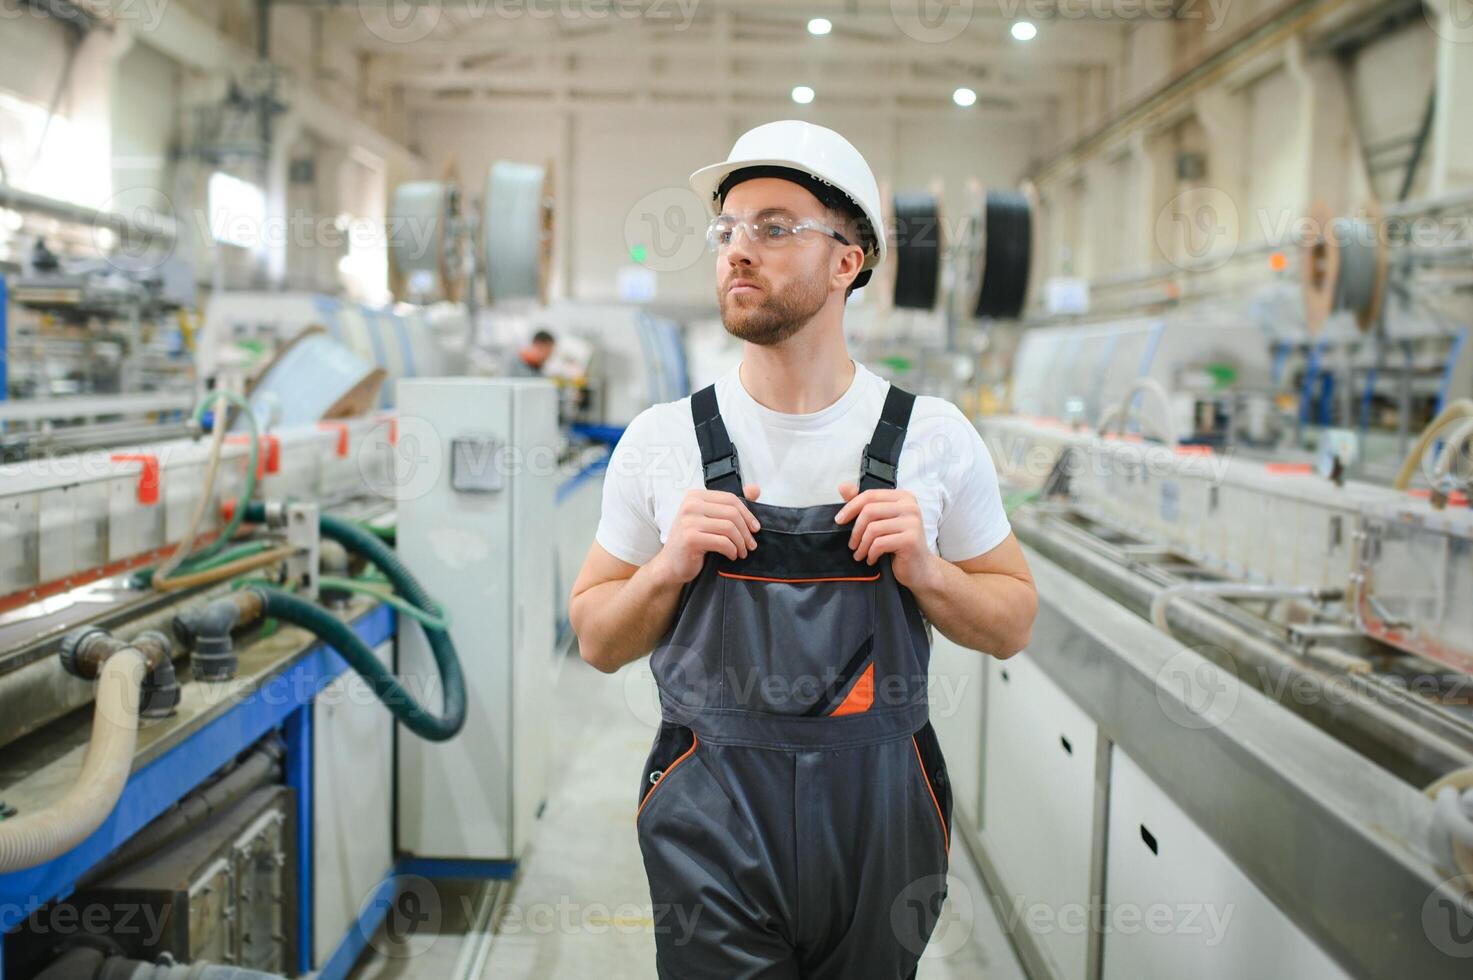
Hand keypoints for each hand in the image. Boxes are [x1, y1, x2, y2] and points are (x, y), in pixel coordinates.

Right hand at [647, 484, 761, 586]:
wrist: (671, 564)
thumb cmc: (692, 542)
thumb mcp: (710, 519)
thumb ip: (731, 505)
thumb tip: (755, 489)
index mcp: (695, 496)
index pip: (730, 498)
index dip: (747, 514)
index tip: (755, 528)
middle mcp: (690, 505)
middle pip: (731, 513)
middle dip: (746, 531)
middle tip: (751, 544)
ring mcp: (689, 521)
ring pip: (729, 528)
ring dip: (740, 543)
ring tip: (742, 552)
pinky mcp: (691, 538)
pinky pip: (722, 542)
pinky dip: (732, 550)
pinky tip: (732, 556)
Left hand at [834, 482, 939, 590]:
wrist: (919, 567)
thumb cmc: (899, 544)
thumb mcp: (881, 521)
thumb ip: (864, 504)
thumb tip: (843, 486)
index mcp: (902, 497)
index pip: (870, 495)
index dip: (850, 507)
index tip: (839, 520)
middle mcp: (910, 506)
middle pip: (869, 511)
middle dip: (855, 530)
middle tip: (852, 544)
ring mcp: (912, 522)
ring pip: (873, 529)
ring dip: (862, 545)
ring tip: (860, 554)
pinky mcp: (911, 539)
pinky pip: (880, 544)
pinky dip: (871, 553)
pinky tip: (871, 559)